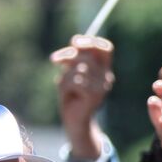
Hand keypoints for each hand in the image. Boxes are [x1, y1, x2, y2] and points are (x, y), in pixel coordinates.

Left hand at [51, 35, 113, 160]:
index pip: (106, 48)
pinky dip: (65, 85)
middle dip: (67, 55)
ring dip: (65, 75)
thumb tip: (75, 42)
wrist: (73, 119)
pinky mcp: (94, 95)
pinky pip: (75, 81)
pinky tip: (67, 94)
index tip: (75, 42)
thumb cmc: (71, 94)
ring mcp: (102, 87)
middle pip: (87, 55)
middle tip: (54, 60)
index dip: (91, 41)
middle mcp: (107, 77)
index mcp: (104, 69)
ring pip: (78, 68)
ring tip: (64, 85)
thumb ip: (75, 58)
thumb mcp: (72, 71)